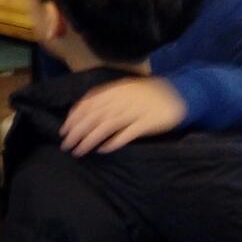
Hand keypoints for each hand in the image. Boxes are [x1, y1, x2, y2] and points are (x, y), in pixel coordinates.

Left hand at [60, 77, 186, 155]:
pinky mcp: (147, 122)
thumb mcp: (123, 90)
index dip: (73, 119)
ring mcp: (134, 111)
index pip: (87, 105)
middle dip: (76, 132)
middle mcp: (120, 100)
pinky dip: (114, 142)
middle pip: (93, 117)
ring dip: (90, 140)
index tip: (63, 131)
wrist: (178, 92)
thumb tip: (80, 110)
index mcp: (113, 91)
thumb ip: (103, 98)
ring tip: (79, 151)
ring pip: (106, 126)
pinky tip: (103, 150)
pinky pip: (128, 133)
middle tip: (66, 146)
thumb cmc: (146, 94)